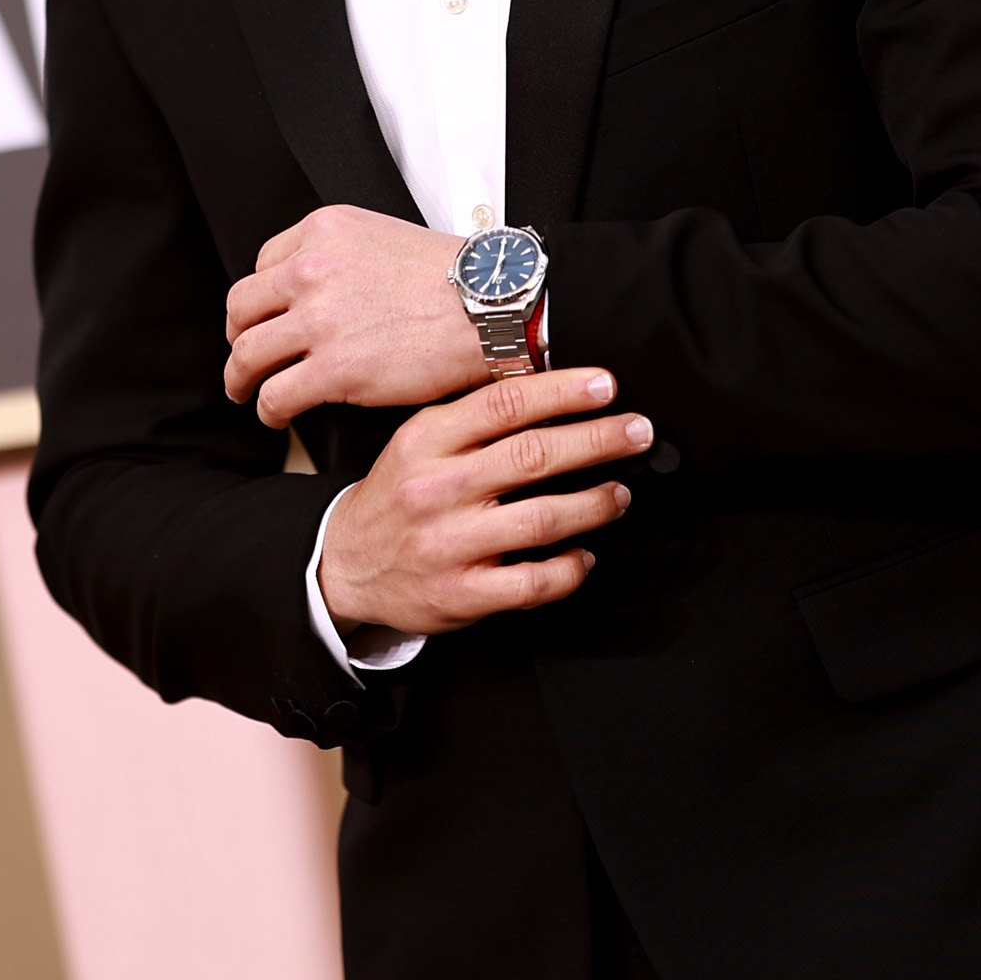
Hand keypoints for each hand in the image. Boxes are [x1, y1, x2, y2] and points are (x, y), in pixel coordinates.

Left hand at [225, 204, 490, 425]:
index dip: (264, 300)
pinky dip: (269, 410)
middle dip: (241, 336)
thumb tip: (326, 294)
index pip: (264, 266)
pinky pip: (275, 395)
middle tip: (247, 357)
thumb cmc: (460, 281)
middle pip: (242, 308)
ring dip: (241, 378)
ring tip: (248, 391)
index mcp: (323, 231)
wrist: (496, 307)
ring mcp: (319, 319)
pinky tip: (278, 415)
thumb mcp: (387, 239)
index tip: (269, 319)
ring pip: (247, 354)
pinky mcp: (333, 369)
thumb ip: (345, 259)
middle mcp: (311, 269)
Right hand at [318, 370, 645, 637]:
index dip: (563, 391)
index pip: (504, 404)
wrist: (343, 563)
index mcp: (426, 440)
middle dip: (597, 440)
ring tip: (618, 493)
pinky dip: (569, 568)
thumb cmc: (397, 495)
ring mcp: (447, 544)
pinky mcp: (459, 594)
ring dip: (594, 503)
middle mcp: (436, 489)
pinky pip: (532, 582)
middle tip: (637, 432)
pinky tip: (583, 555)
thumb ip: (474, 417)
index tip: (606, 386)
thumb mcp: (418, 440)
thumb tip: (553, 387)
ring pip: (541, 519)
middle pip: (532, 456)